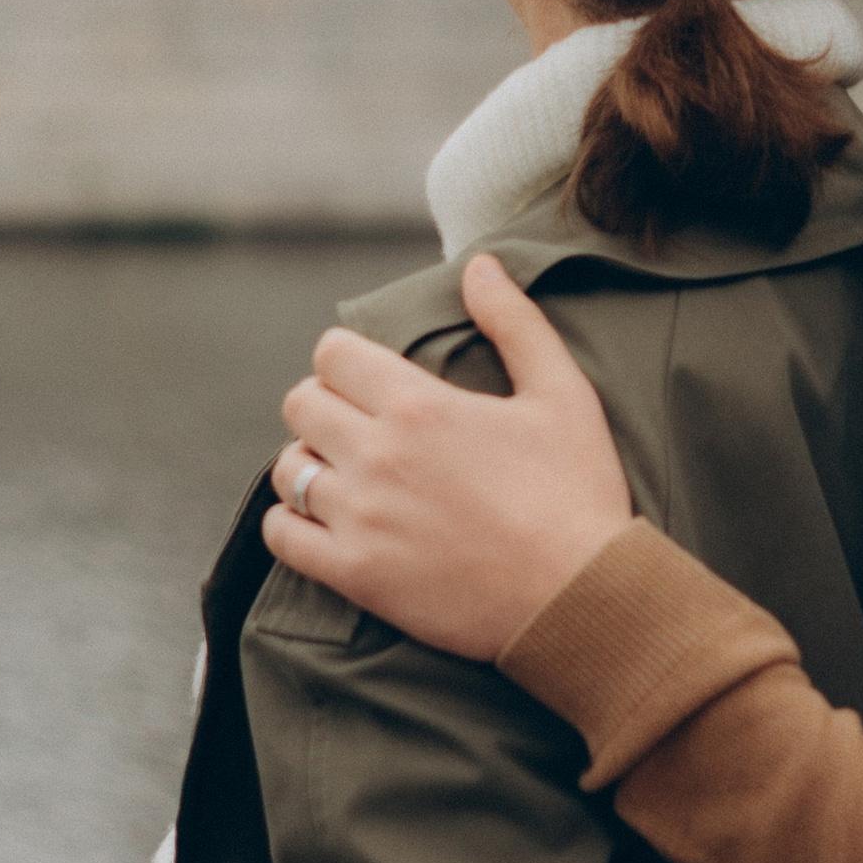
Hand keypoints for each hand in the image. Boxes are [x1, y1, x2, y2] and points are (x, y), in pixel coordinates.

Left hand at [261, 258, 633, 660]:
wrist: (580, 598)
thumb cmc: (578, 493)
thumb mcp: (562, 394)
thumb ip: (516, 323)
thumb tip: (479, 265)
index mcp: (420, 405)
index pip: (334, 354)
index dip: (348, 360)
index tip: (369, 378)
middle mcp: (377, 456)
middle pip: (301, 404)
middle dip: (324, 405)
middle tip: (358, 425)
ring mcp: (360, 518)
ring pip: (287, 468)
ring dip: (309, 464)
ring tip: (343, 475)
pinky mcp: (356, 574)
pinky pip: (282, 536)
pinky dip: (291, 524)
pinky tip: (320, 522)